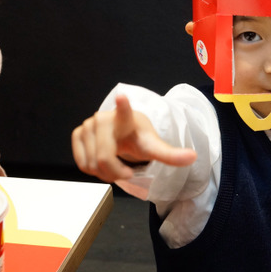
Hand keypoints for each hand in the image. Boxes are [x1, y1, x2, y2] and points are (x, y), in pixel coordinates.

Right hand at [71, 94, 196, 181]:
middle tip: (126, 172)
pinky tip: (101, 163)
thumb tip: (194, 158)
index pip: (125, 111)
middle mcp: (104, 119)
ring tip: (115, 166)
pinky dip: (93, 172)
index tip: (122, 97)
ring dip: (105, 174)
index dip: (123, 106)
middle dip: (116, 173)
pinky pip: (82, 164)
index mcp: (126, 119)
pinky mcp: (77, 133)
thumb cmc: (137, 137)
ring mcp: (87, 125)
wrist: (121, 132)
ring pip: (92, 165)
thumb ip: (171, 155)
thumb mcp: (153, 147)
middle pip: (104, 159)